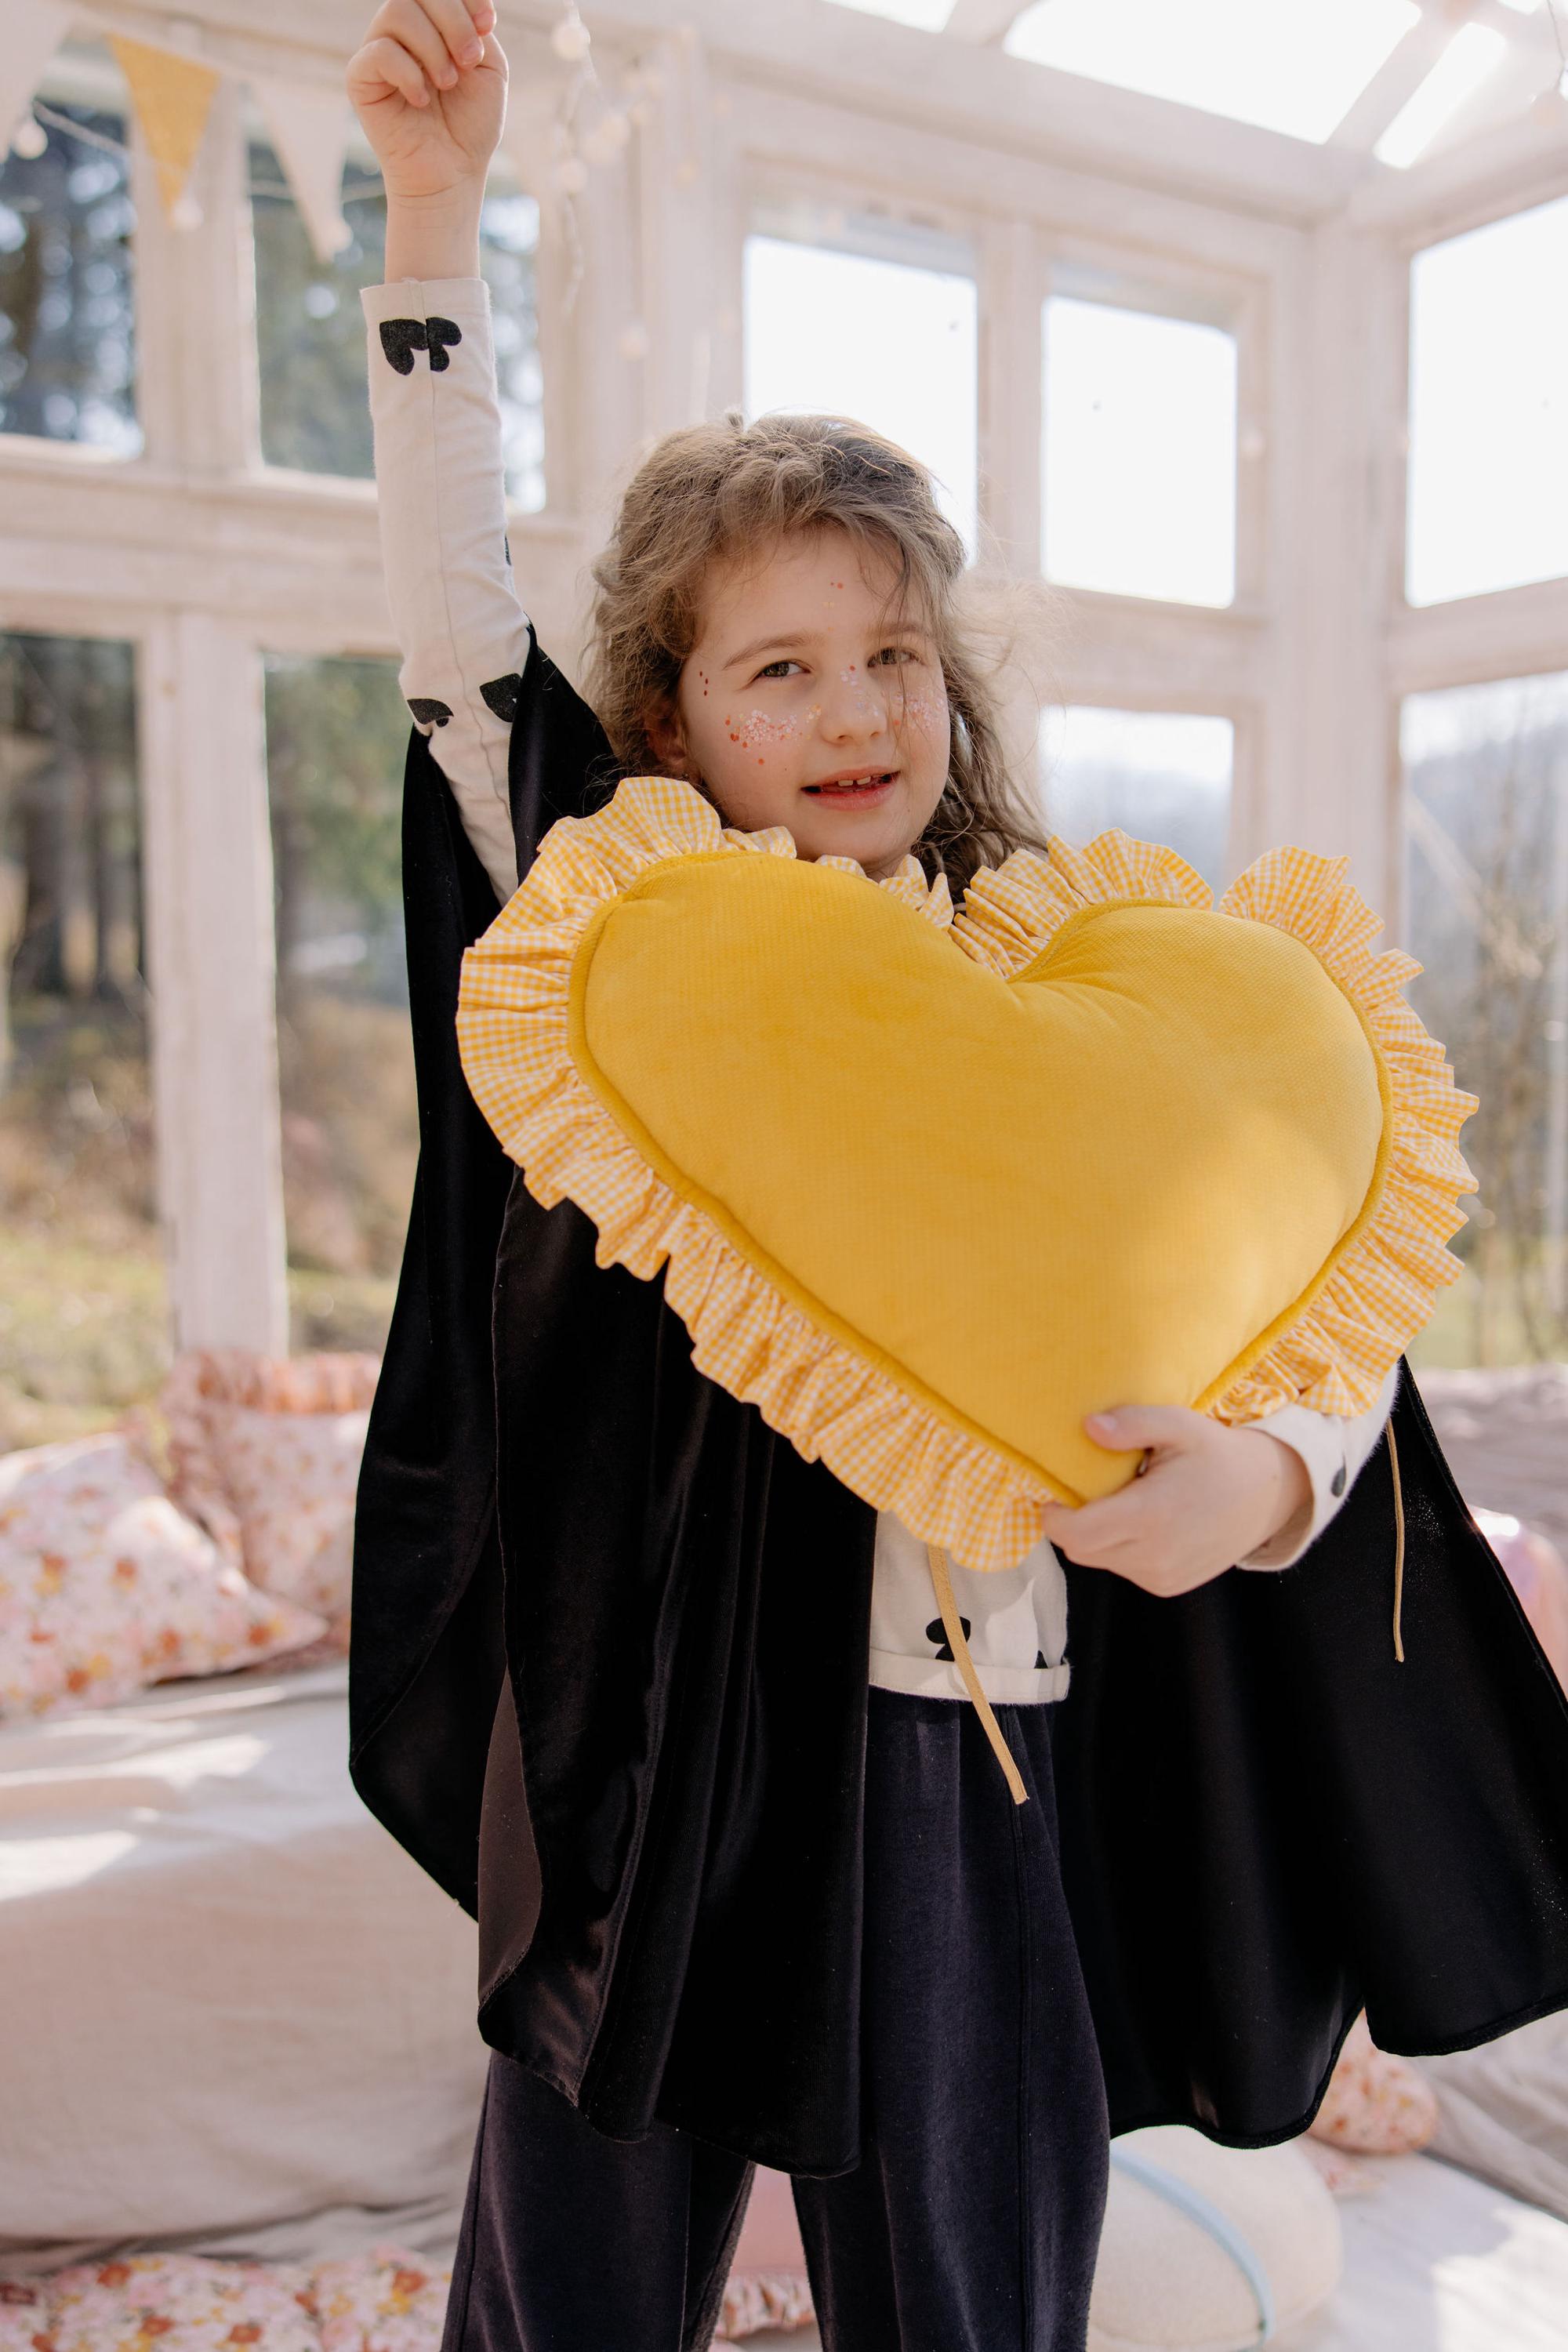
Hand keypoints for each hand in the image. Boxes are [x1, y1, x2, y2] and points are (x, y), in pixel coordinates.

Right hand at [347, 0, 505, 204]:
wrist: (452, 174)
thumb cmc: (470, 124)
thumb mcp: (488, 69)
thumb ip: (475, 28)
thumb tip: (459, 4)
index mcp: (432, 22)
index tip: (487, 25)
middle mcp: (402, 30)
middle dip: (453, 20)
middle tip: (469, 60)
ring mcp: (378, 50)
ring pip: (397, 12)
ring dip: (433, 48)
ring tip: (447, 83)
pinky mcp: (360, 78)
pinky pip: (380, 52)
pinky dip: (409, 74)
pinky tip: (422, 100)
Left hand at [1038, 1406, 1311, 1597]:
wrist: (1269, 1494)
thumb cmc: (1219, 1453)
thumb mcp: (1180, 1425)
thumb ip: (1133, 1423)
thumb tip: (1088, 1427)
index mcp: (1150, 1516)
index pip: (1074, 1533)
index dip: (1053, 1515)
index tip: (1056, 1492)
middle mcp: (1154, 1556)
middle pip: (1081, 1550)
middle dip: (1073, 1523)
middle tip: (1086, 1492)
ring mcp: (1162, 1577)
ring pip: (1101, 1561)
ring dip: (1098, 1536)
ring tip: (1122, 1503)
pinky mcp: (1169, 1586)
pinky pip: (1124, 1569)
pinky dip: (1121, 1549)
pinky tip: (1144, 1523)